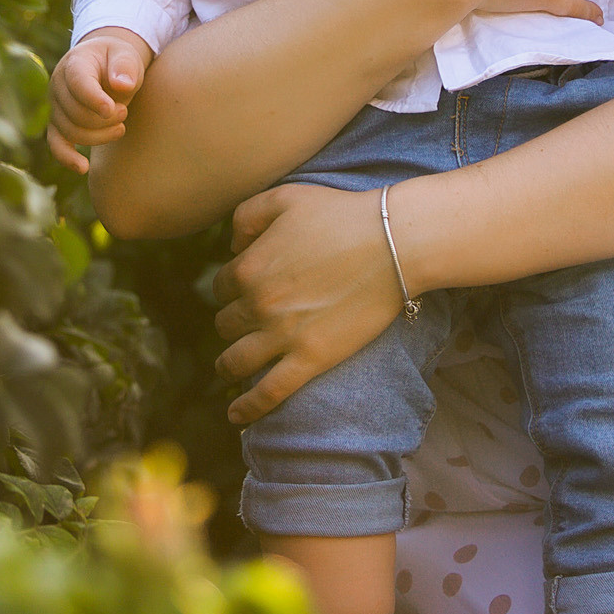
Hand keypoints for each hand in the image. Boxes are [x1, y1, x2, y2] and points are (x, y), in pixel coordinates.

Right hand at [47, 27, 153, 172]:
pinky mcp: (58, 124)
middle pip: (75, 112)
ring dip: (99, 136)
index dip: (94, 99)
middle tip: (125, 112)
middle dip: (104, 119)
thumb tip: (122, 85)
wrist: (105, 64)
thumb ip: (125, 67)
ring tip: (121, 128)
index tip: (112, 110)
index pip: (78, 84)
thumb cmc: (117, 60)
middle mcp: (58, 85)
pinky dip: (67, 158)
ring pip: (70, 131)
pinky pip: (56, 144)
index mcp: (75, 63)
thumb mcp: (126, 56)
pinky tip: (84, 168)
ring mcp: (56, 106)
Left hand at [212, 182, 407, 422]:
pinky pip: (268, 392)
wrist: (391, 243)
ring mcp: (283, 336)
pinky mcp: (311, 359)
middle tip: (246, 322)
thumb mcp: (285, 197)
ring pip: (236, 360)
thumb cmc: (342, 215)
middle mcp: (258, 305)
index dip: (232, 286)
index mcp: (248, 268)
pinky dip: (247, 408)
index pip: (222, 286)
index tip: (244, 289)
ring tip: (228, 367)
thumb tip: (231, 246)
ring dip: (228, 363)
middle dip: (233, 322)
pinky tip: (235, 416)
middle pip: (226, 323)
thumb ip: (246, 215)